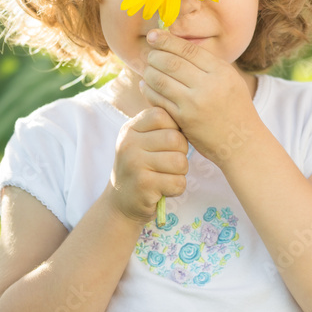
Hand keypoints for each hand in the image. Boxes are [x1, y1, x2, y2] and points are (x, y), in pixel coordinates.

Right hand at [108, 107, 187, 223]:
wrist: (121, 202)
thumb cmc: (142, 166)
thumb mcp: (143, 140)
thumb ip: (160, 126)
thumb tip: (190, 109)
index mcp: (130, 129)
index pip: (162, 115)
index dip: (175, 128)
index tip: (169, 142)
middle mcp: (129, 144)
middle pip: (175, 139)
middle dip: (181, 152)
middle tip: (170, 162)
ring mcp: (134, 165)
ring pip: (180, 162)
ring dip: (180, 172)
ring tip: (166, 175)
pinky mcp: (143, 186)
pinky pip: (178, 183)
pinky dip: (176, 188)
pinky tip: (163, 189)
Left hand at [141, 29, 256, 165]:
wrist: (242, 143)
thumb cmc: (236, 108)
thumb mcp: (231, 80)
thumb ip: (208, 65)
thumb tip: (178, 46)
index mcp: (221, 72)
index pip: (188, 50)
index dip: (167, 40)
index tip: (153, 35)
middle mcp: (209, 85)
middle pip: (172, 62)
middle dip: (155, 55)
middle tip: (149, 54)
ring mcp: (194, 104)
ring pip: (161, 80)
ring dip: (149, 72)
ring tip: (147, 68)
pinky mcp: (183, 120)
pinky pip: (158, 100)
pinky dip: (148, 90)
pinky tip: (145, 85)